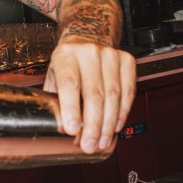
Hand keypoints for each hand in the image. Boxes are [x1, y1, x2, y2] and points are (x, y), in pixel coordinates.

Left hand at [44, 38, 136, 153]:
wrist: (87, 37)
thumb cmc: (68, 62)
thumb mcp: (53, 75)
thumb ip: (55, 98)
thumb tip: (60, 128)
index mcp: (65, 55)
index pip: (69, 84)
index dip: (71, 109)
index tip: (73, 131)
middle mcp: (88, 53)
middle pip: (94, 94)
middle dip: (93, 125)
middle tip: (90, 145)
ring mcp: (110, 55)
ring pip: (113, 95)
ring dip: (108, 124)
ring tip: (102, 142)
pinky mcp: (127, 60)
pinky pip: (128, 91)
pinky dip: (123, 112)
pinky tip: (115, 127)